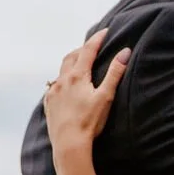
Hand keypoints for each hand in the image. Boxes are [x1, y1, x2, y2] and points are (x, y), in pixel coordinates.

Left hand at [44, 30, 129, 158]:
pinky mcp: (48, 104)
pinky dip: (62, 80)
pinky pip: (53, 86)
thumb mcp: (106, 97)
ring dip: (71, 64)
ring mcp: (53, 92)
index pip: (88, 50)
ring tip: (79, 65)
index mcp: (77, 76)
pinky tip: (66, 87)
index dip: (97, 39)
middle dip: (82, 49)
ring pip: (61, 71)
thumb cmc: (89, 122)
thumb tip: (125, 52)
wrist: (69, 144)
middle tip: (92, 47)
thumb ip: (115, 73)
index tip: (106, 30)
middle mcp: (62, 80)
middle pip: (71, 57)